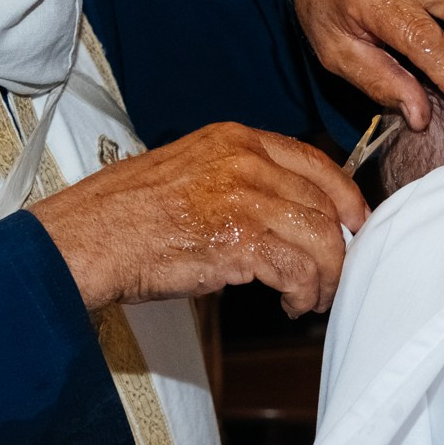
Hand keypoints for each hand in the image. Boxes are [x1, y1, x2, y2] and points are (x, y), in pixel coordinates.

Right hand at [30, 122, 367, 316]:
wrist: (87, 237)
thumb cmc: (127, 213)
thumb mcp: (191, 170)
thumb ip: (241, 179)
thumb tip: (286, 212)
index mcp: (235, 139)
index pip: (316, 161)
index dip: (346, 196)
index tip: (356, 222)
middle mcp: (246, 162)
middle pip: (324, 203)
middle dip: (339, 246)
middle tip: (335, 274)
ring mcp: (244, 200)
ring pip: (320, 239)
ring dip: (326, 276)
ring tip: (312, 298)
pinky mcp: (239, 242)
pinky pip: (299, 271)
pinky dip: (304, 294)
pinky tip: (292, 305)